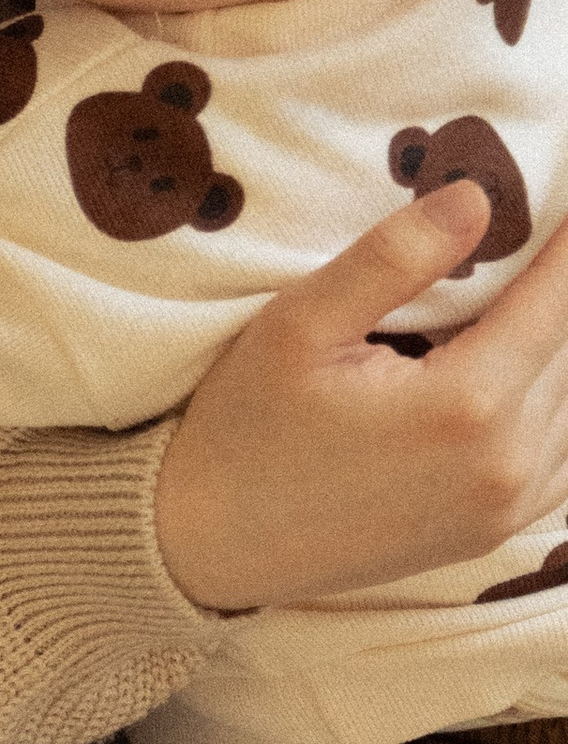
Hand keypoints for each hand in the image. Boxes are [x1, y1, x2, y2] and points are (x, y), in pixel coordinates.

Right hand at [155, 177, 567, 606]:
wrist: (210, 546)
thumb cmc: (245, 428)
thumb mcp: (298, 325)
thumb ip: (392, 258)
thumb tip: (478, 197)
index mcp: (466, 404)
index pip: (557, 301)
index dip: (566, 246)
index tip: (563, 204)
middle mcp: (505, 463)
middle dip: (553, 293)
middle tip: (533, 243)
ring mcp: (506, 507)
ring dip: (552, 350)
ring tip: (520, 305)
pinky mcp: (494, 532)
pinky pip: (562, 459)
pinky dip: (552, 407)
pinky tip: (517, 376)